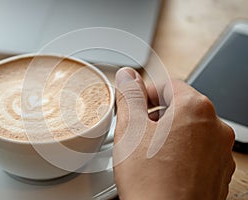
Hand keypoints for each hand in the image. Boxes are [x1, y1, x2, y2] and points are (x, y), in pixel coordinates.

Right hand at [113, 68, 234, 199]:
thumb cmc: (151, 181)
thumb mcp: (131, 129)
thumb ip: (130, 96)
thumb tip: (128, 76)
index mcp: (196, 109)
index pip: (167, 84)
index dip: (145, 92)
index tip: (134, 104)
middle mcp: (215, 128)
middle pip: (180, 106)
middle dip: (156, 113)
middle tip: (137, 128)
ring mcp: (219, 151)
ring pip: (189, 128)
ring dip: (167, 132)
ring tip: (147, 149)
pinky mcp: (217, 171)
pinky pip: (197, 150)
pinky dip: (180, 150)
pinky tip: (162, 164)